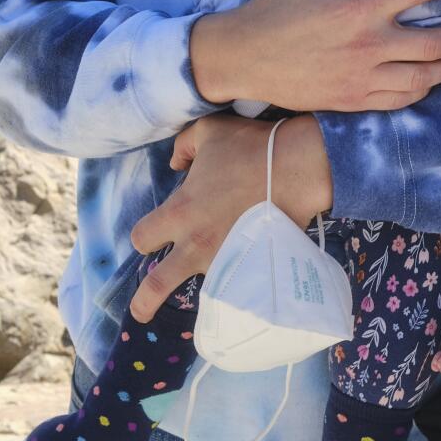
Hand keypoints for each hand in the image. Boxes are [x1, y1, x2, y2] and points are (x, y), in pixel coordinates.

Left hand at [126, 114, 331, 320]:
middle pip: (155, 286)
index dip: (144, 237)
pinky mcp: (250, 269)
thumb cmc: (252, 147)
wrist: (299, 169)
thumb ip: (183, 146)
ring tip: (198, 305)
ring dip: (195, 295)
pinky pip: (233, 291)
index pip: (141, 237)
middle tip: (142, 309)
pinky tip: (236, 288)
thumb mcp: (209, 131)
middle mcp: (195, 243)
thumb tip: (175, 164)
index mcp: (180, 212)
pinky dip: (231, 291)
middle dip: (144, 301)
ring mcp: (224, 260)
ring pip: (197, 294)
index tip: (153, 237)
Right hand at [190, 0, 440, 110]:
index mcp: (359, 7)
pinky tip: (427, 78)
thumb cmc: (276, 8)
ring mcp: (363, 78)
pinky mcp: (354, 102)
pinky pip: (402, 99)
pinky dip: (423, 89)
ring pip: (425, 76)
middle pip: (435, 42)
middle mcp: (368, 45)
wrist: (244, 57)